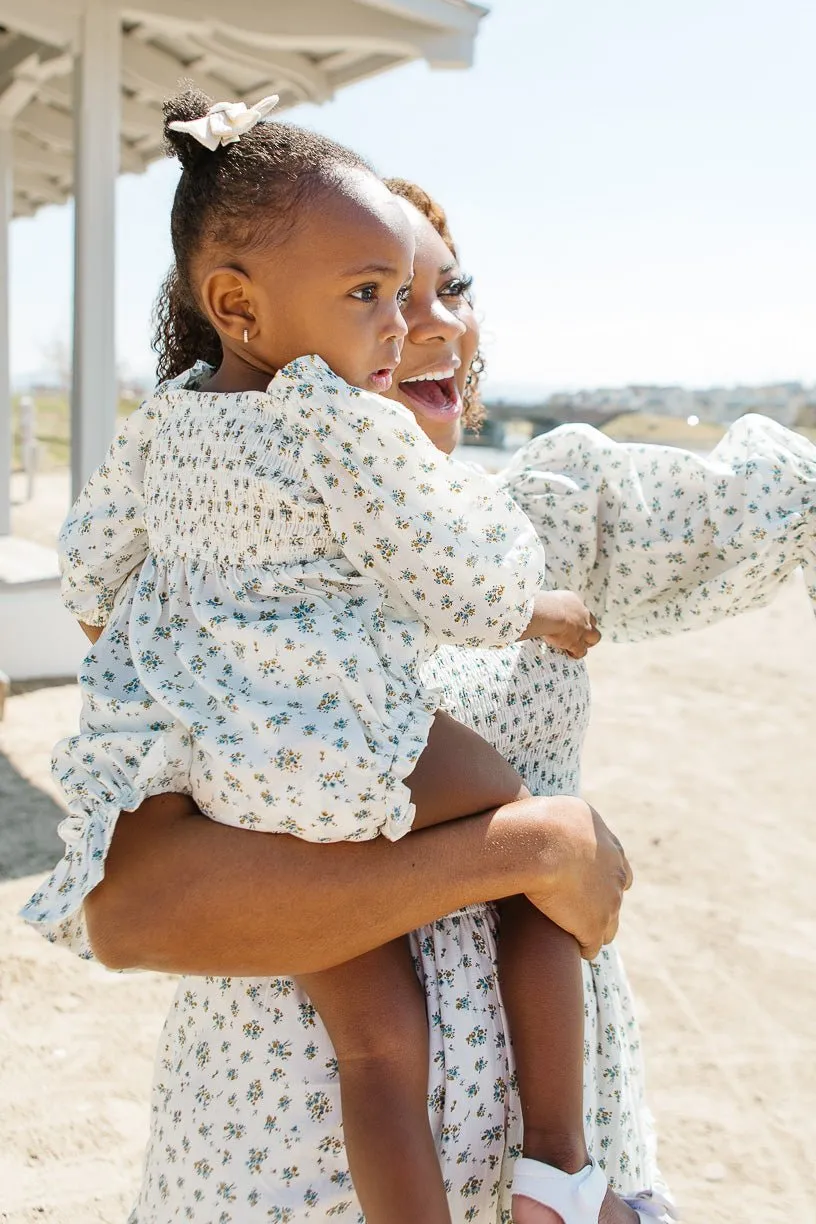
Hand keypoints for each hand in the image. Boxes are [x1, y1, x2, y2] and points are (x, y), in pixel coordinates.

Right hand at [522, 797, 632, 958]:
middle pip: (615, 899)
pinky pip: (591, 946)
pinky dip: (581, 945)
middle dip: (599, 904)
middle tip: (575, 908)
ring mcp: (609, 904)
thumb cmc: (541, 819)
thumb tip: (559, 816)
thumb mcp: (564, 809)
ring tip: (571, 932)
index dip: (600, 877)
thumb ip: (570, 819)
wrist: (540, 842)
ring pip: (608, 927)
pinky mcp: (593, 927)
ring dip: (592, 929)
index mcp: (611, 847)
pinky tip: (567, 945)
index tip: (582, 881)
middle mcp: (617, 875)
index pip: (618, 869)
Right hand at [538, 590, 600, 658]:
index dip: (578, 618)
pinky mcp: (576, 643)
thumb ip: (554, 603)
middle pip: (593, 624)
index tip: (570, 621)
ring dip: (586, 642)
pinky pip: (581, 652)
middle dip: (588, 630)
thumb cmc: (546, 603)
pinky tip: (569, 654)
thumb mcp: (552, 597)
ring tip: (575, 646)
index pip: (582, 611)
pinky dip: (576, 654)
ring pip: (594, 638)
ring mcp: (582, 631)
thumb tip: (548, 605)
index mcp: (576, 604)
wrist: (550, 613)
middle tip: (576, 634)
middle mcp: (583, 617)